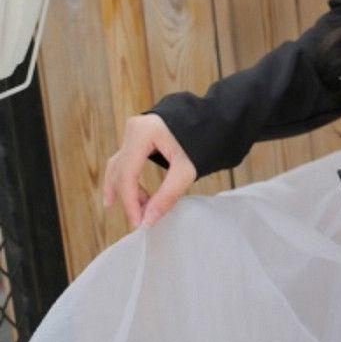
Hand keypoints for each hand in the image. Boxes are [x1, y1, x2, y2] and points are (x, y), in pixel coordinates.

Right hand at [103, 113, 197, 230]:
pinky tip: (137, 194)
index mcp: (142, 133)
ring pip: (121, 165)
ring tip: (137, 209)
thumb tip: (148, 220)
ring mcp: (136, 129)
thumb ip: (167, 196)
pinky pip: (128, 159)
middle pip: (120, 170)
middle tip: (139, 219)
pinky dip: (132, 178)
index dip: (130, 202)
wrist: (219, 118)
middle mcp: (134, 128)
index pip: (127, 174)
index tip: (138, 222)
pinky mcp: (141, 134)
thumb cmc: (206, 140)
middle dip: (128, 197)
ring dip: (127, 188)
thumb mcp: (187, 170)